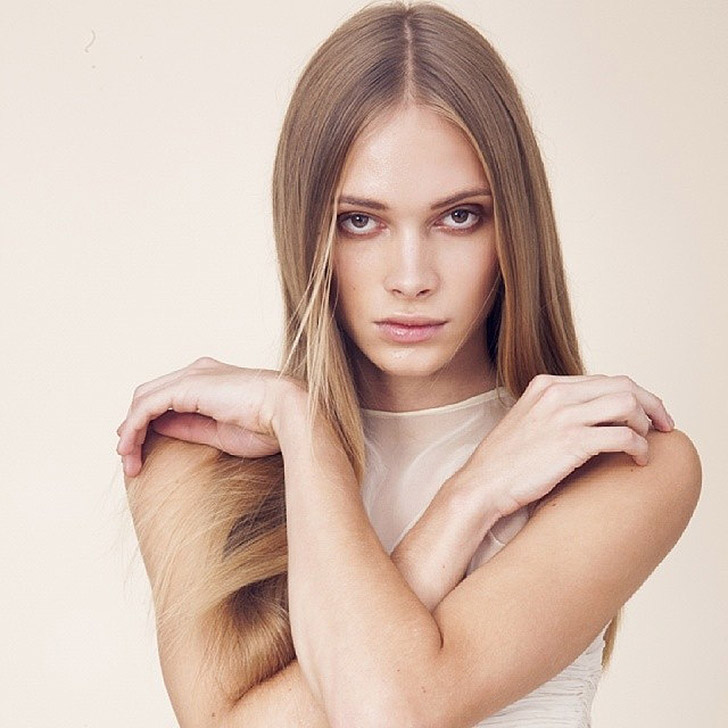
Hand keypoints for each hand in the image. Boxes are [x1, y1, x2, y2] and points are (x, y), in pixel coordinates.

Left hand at [116, 357, 296, 476]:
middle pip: (150, 394)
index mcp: (211, 380)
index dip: (148, 422)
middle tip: (130, 459)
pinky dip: (133, 427)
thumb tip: (160, 428)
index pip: (167, 396)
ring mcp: (192, 376)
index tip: (141, 451)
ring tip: (128, 461)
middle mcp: (198, 372)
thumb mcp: (220, 432)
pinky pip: (147, 406)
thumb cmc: (269, 426)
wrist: (290, 412)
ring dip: (130, 431)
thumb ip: (190, 426)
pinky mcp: (187, 387)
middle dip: (134, 426)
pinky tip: (130, 448)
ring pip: (144, 399)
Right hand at [459, 373, 675, 517]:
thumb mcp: (527, 421)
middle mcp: (556, 393)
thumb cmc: (504, 463)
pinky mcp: (572, 442)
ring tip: (648, 443)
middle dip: (651, 404)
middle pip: (623, 385)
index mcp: (546, 385)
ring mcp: (564, 416)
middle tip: (664, 425)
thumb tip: (592, 419)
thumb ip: (556, 412)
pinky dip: (640, 447)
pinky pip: (624, 436)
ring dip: (647, 424)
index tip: (645, 415)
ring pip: (628, 405)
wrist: (482, 485)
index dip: (633, 396)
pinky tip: (639, 460)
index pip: (604, 379)